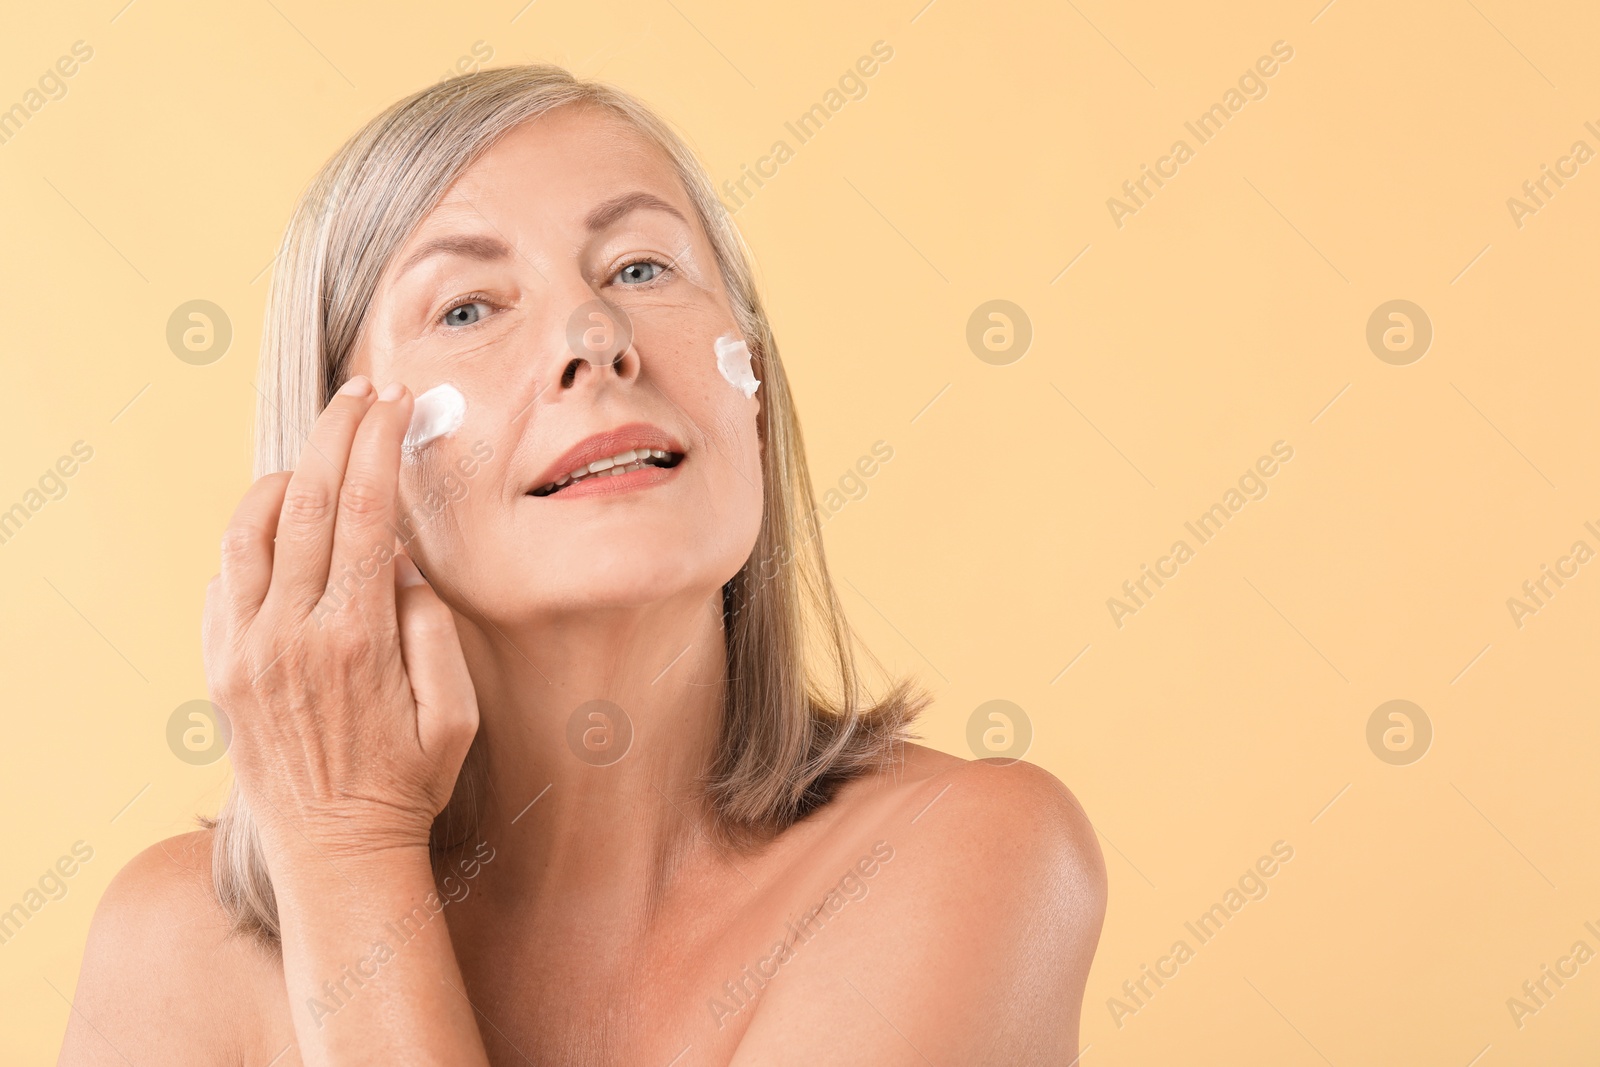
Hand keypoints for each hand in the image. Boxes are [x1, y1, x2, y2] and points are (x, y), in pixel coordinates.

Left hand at [202, 376, 478, 869]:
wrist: (337, 853)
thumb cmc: (409, 783)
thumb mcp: (455, 714)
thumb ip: (431, 629)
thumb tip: (399, 562)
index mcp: (356, 638)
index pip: (364, 511)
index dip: (380, 444)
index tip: (397, 401)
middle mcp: (290, 635)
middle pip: (307, 499)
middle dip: (337, 432)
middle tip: (363, 391)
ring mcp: (245, 650)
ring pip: (251, 528)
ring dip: (287, 474)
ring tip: (321, 449)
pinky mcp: (220, 668)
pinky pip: (224, 577)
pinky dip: (252, 533)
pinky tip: (284, 522)